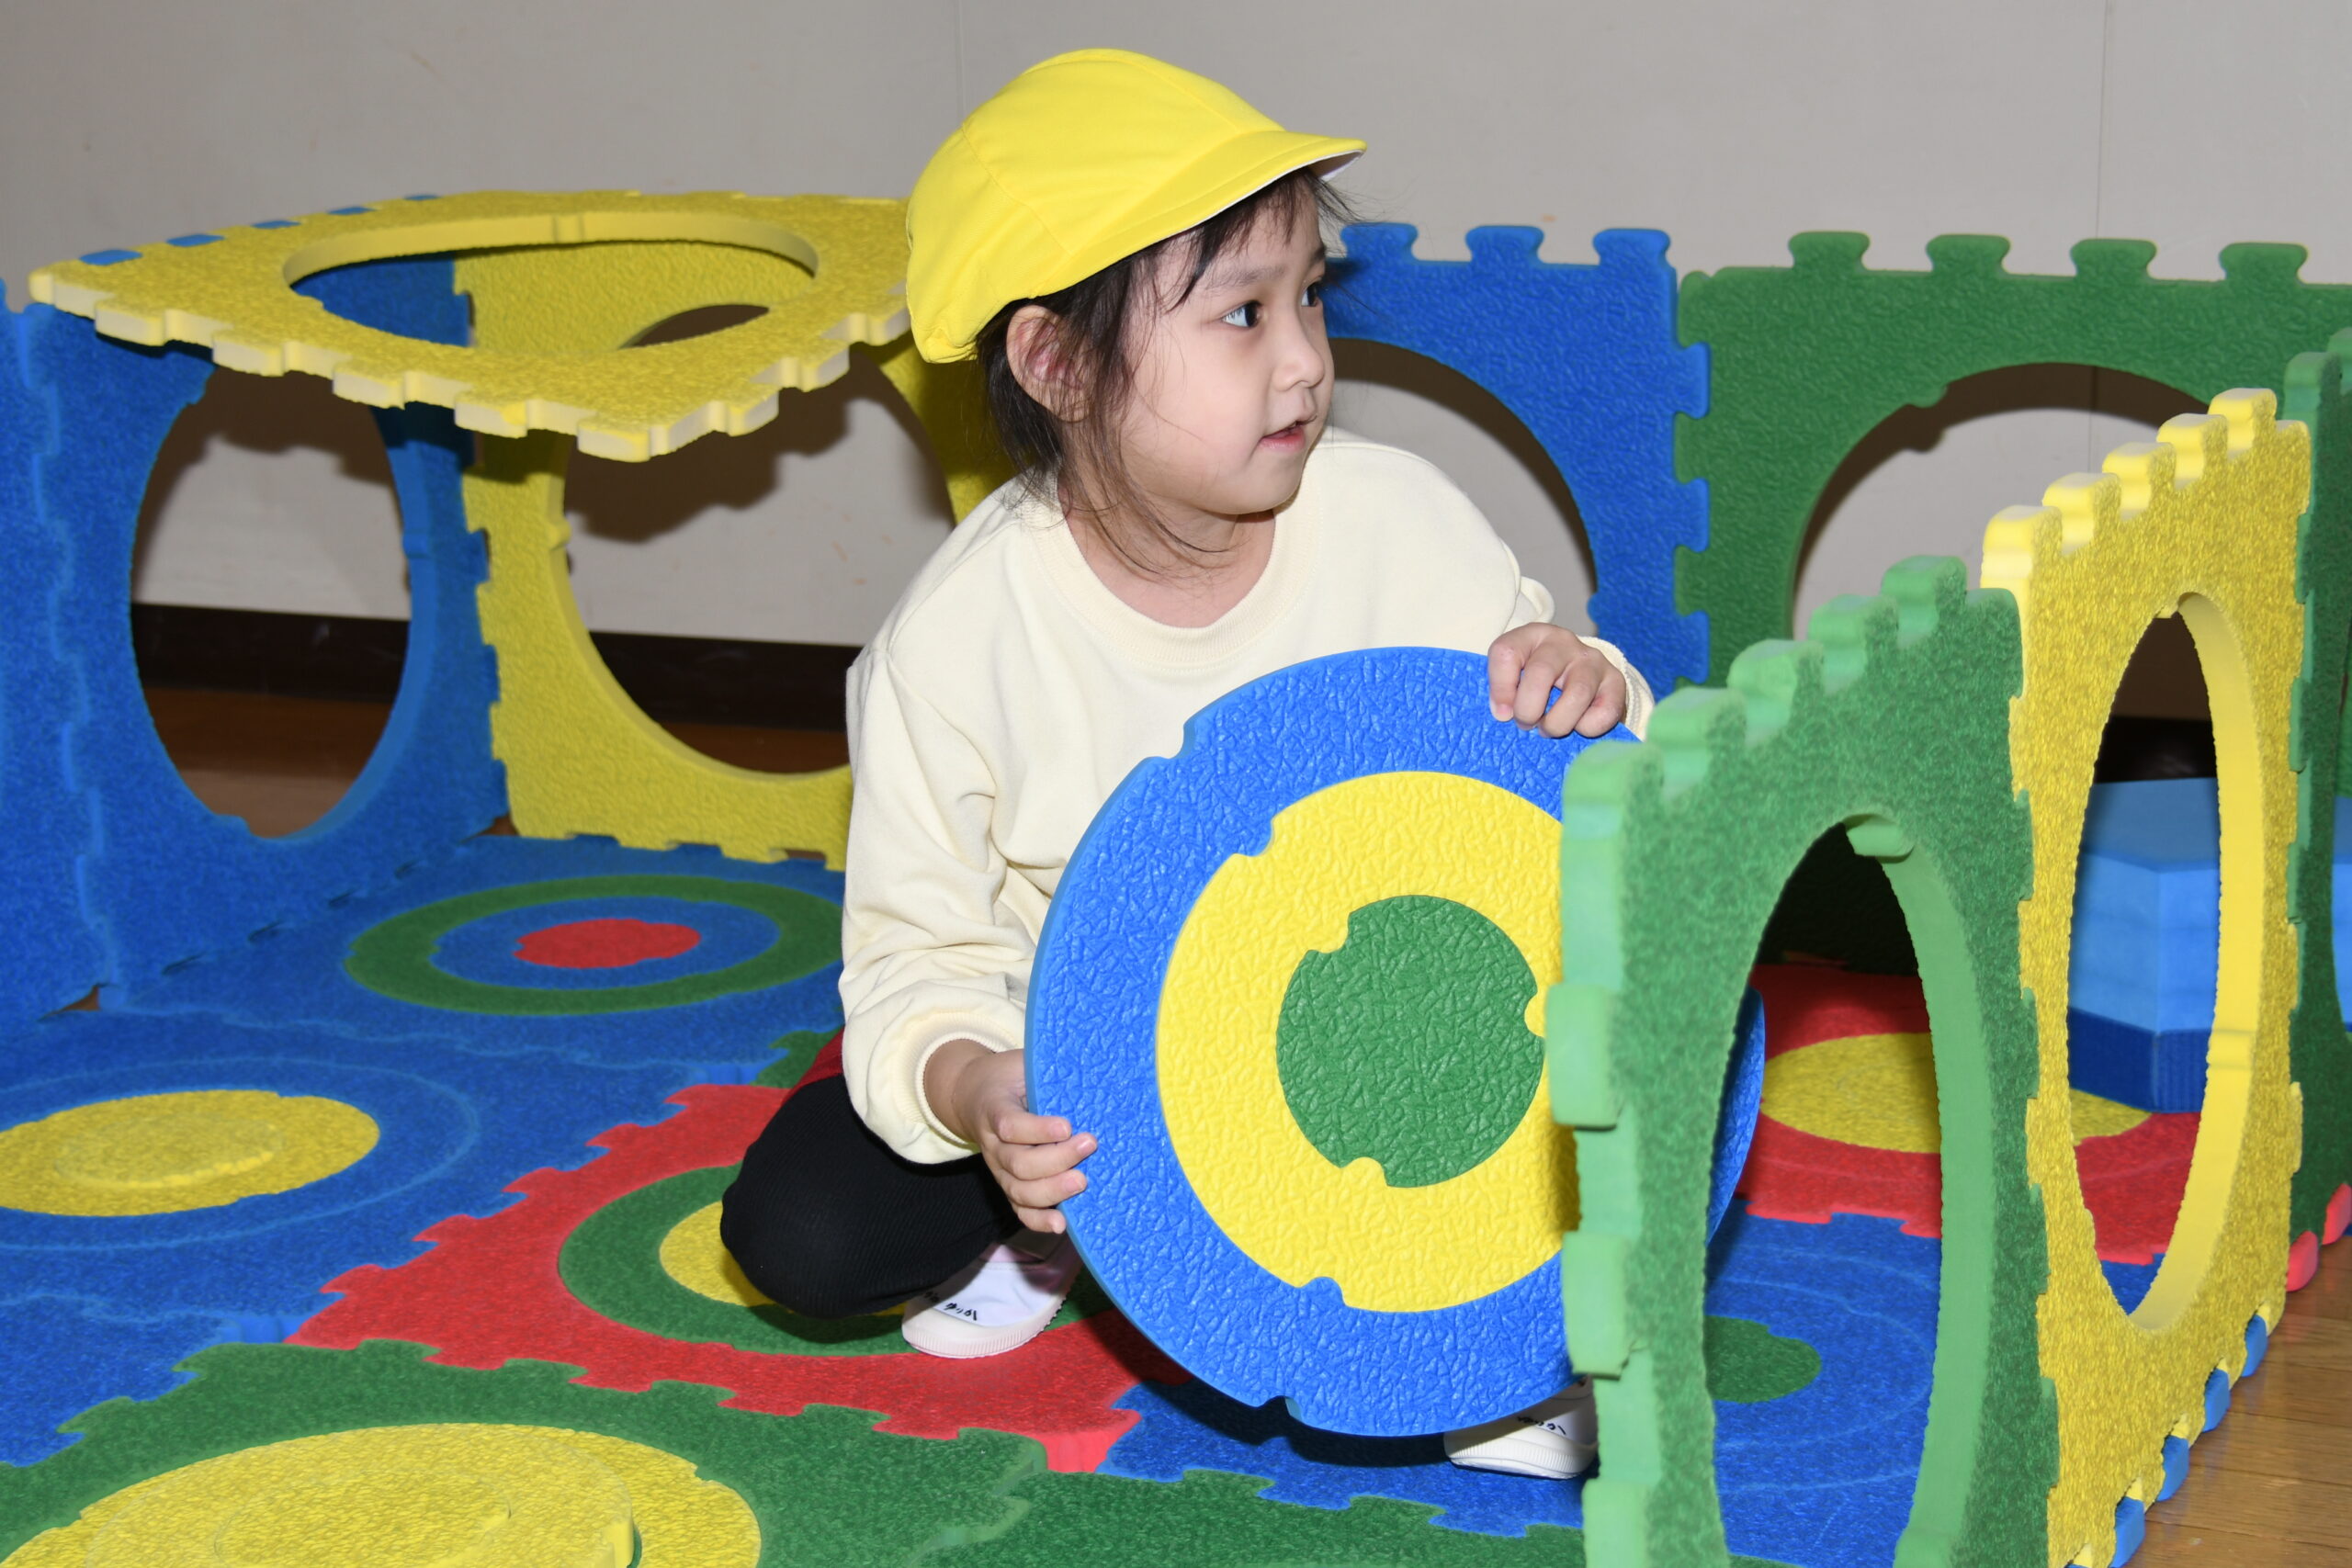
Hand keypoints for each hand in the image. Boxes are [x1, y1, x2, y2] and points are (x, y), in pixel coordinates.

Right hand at [923, 1040, 1095, 1232]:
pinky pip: (1019, 1209)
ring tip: (1083, 1181)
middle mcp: (992, 1143)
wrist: (973, 1093)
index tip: (1067, 1126)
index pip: (1009, 1124)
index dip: (1037, 1129)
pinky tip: (1062, 1224)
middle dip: (1056, 1159)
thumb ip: (1049, 1065)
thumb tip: (1094, 1060)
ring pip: (1019, 1190)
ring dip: (1053, 1191)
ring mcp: (999, 1168)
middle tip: (1089, 1145)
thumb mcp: (1023, 1061)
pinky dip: (1039, 1220)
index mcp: (994, 1107)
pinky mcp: (1008, 1184)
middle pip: (1018, 1163)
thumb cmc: (1010, 1076)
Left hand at [1487, 623, 1628, 737]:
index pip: (1506, 652)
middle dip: (1528, 709)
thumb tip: (1504, 714)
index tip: (1502, 714)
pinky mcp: (1615, 680)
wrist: (1576, 674)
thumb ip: (1503, 691)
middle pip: (1541, 673)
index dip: (1500, 688)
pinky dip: (1588, 728)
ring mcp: (1592, 659)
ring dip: (1558, 723)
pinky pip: (1605, 711)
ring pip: (1577, 694)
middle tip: (1526, 725)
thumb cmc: (1536, 679)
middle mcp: (1563, 642)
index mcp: (1531, 635)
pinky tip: (1577, 725)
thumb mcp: (1513, 675)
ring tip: (1549, 729)